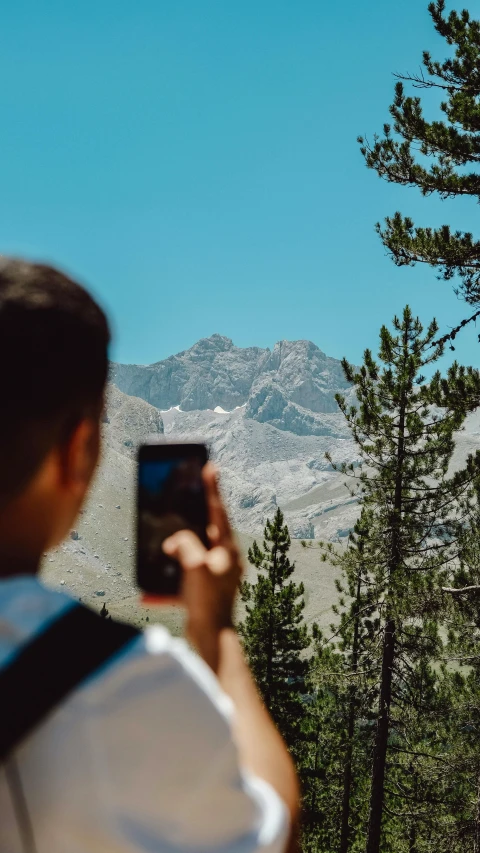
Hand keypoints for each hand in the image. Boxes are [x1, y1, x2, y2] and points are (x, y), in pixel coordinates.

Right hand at [162, 462, 241, 670]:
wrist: (212, 641)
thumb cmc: (208, 602)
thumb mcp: (195, 565)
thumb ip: (186, 544)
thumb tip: (176, 542)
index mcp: (228, 550)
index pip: (218, 512)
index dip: (212, 488)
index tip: (210, 466)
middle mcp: (225, 561)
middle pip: (204, 533)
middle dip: (188, 524)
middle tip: (182, 502)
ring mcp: (215, 577)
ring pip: (191, 557)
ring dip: (175, 556)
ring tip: (163, 552)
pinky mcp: (204, 594)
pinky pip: (182, 584)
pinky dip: (166, 588)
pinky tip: (149, 595)